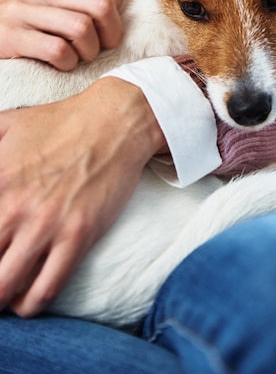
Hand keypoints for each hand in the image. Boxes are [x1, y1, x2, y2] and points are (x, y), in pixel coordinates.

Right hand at [0, 0, 122, 69]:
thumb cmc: (9, 16)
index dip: (116, 12)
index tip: (107, 30)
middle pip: (100, 5)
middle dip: (110, 34)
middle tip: (98, 49)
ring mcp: (21, 11)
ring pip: (81, 28)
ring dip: (88, 51)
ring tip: (78, 58)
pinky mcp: (10, 36)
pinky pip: (57, 50)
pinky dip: (66, 64)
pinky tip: (60, 66)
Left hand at [0, 78, 166, 316]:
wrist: (115, 122)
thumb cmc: (61, 121)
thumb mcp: (7, 122)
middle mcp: (15, 206)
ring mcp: (47, 224)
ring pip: (5, 286)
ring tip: (2, 294)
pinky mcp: (78, 235)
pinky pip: (47, 287)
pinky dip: (30, 304)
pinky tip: (26, 301)